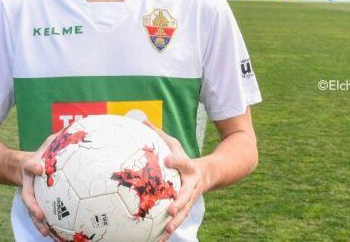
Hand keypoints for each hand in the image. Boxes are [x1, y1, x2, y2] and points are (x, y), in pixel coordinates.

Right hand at [20, 131, 60, 237]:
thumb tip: (78, 129)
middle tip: (39, 215)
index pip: (29, 166)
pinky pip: (42, 216)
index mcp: (30, 168)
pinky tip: (57, 235)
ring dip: (38, 223)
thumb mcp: (49, 143)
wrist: (24, 167)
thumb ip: (58, 138)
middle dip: (33, 207)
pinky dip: (47, 225)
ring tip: (47, 232)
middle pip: (28, 197)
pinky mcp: (37, 204)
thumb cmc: (43, 154)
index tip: (38, 168)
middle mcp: (28, 184)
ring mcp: (31, 195)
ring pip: (33, 211)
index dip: (33, 167)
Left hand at [144, 121, 205, 241]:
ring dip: (176, 222)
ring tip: (166, 230)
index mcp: (188, 168)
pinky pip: (177, 222)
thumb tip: (140, 119)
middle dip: (180, 202)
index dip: (176, 161)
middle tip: (172, 208)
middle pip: (187, 195)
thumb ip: (159, 135)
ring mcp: (190, 199)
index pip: (183, 163)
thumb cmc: (184, 159)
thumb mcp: (174, 145)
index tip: (167, 160)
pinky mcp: (185, 209)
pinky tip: (158, 241)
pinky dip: (168, 233)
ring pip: (184, 213)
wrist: (209, 175)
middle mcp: (191, 185)